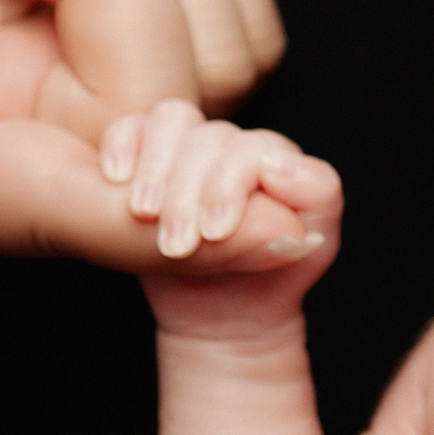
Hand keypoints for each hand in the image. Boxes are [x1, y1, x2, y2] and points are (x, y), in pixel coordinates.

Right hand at [111, 101, 341, 337]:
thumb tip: (278, 165)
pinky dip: (122, 143)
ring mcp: (191, 148)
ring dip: (154, 169)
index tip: (217, 233)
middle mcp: (234, 144)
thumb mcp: (312, 243)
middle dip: (187, 194)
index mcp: (278, 156)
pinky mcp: (149, 160)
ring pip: (171, 122)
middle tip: (178, 244)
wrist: (230, 312)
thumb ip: (315, 194)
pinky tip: (118, 176)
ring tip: (145, 215)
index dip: (229, 187)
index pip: (250, 148)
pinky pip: (132, 127)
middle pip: (207, 139)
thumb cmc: (275, 274)